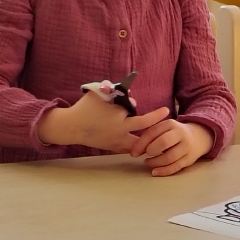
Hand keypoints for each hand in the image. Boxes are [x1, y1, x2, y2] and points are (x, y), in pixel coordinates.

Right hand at [39, 93, 168, 152]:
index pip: (137, 111)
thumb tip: (131, 97)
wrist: (72, 127)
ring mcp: (116, 141)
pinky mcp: (112, 147)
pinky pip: (128, 148)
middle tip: (167, 115)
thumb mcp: (98, 94)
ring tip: (158, 137)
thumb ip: (114, 91)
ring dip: (148, 140)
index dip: (146, 110)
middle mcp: (119, 130)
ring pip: (138, 143)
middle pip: (144, 128)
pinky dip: (136, 146)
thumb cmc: (84, 108)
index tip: (161, 110)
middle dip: (156, 122)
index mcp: (117, 116)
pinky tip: (143, 145)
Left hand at [130, 120, 212, 176]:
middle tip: (144, 156)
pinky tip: (155, 172)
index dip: (141, 143)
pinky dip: (164, 171)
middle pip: (163, 142)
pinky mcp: (189, 159)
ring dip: (156, 162)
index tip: (133, 153)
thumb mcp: (164, 129)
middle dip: (151, 150)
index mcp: (170, 124)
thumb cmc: (173, 134)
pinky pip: (176, 167)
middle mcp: (180, 134)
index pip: (153, 132)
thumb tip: (134, 150)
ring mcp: (186, 147)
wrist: (199, 136)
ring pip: (170, 157)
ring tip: (148, 163)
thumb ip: (150, 136)